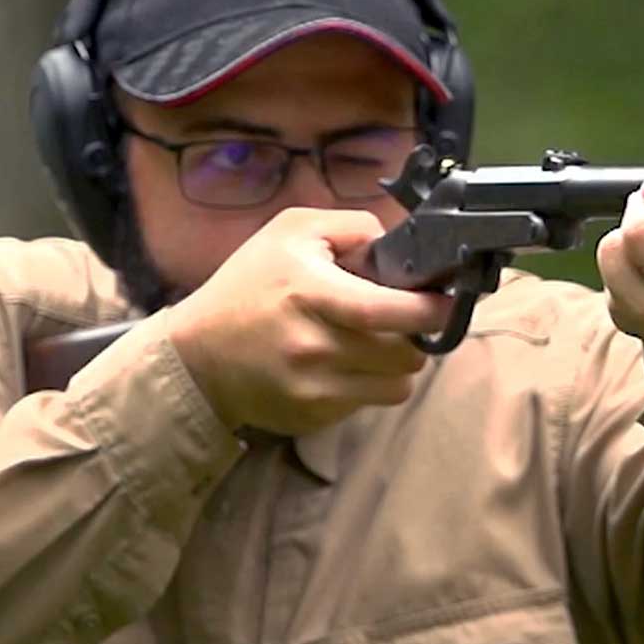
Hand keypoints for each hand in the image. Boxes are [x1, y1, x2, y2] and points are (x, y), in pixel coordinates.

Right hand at [166, 208, 451, 436]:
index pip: (387, 310)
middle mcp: (314, 345)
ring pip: (397, 386)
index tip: (447, 303)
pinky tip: (342, 366)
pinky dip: (367, 385)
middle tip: (402, 322)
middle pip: (405, 354)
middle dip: (415, 337)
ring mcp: (315, 388)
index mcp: (311, 293)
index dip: (430, 310)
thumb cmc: (246, 286)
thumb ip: (349, 226)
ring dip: (397, 366)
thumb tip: (395, 241)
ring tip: (375, 345)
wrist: (196, 355)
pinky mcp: (314, 417)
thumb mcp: (290, 232)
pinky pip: (368, 404)